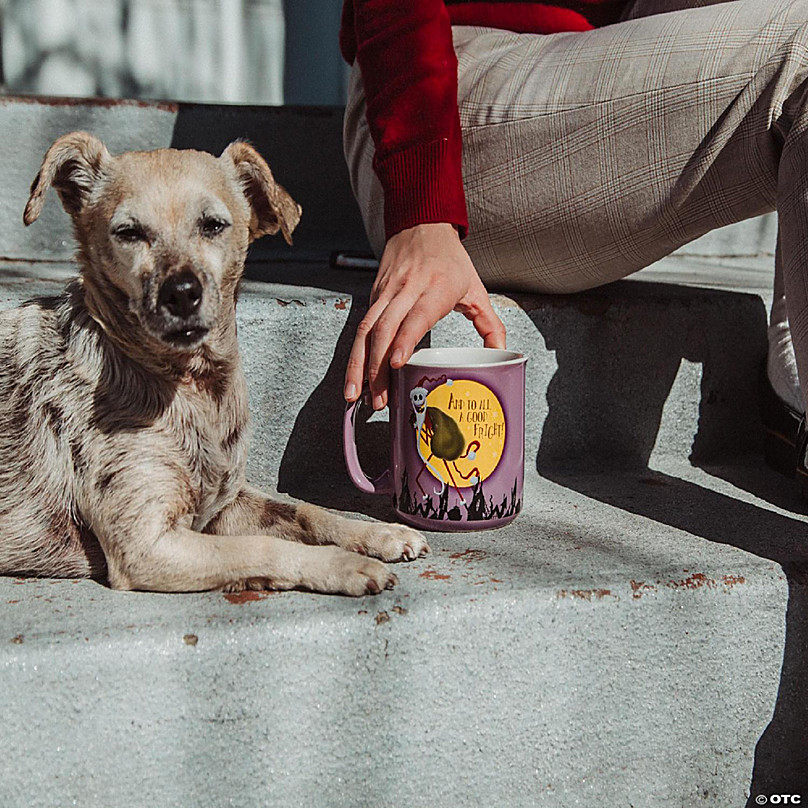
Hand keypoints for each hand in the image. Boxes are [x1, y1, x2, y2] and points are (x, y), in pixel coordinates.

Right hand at [343, 222, 506, 408]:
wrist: (420, 224)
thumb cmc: (451, 261)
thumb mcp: (476, 289)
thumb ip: (491, 325)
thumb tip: (501, 358)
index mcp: (437, 288)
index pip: (416, 316)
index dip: (405, 339)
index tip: (397, 364)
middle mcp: (407, 289)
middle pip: (385, 330)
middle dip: (377, 368)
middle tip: (379, 401)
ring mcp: (386, 292)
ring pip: (365, 330)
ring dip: (358, 365)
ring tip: (356, 396)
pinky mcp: (373, 295)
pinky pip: (360, 327)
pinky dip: (354, 355)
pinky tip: (353, 378)